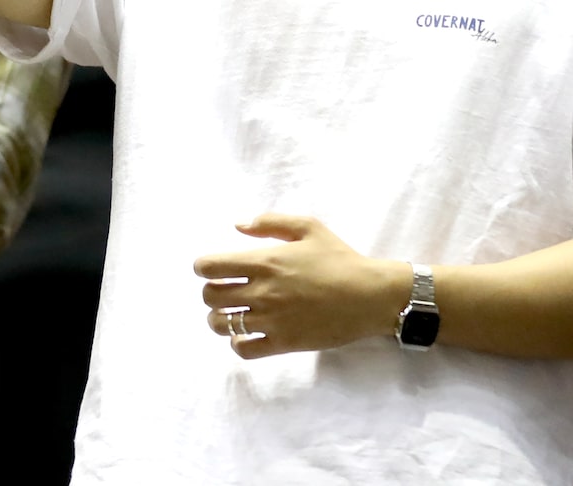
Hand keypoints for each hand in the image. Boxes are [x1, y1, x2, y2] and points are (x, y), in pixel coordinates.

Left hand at [192, 214, 411, 358]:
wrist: (369, 296)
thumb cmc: (340, 258)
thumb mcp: (309, 226)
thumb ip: (269, 222)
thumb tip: (237, 225)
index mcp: (264, 262)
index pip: (209, 267)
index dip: (203, 267)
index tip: (211, 268)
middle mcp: (262, 292)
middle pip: (209, 296)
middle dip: (210, 291)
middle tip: (224, 290)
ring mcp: (271, 320)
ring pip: (221, 324)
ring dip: (219, 318)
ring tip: (231, 313)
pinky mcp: (283, 343)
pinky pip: (243, 350)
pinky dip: (238, 343)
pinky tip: (248, 333)